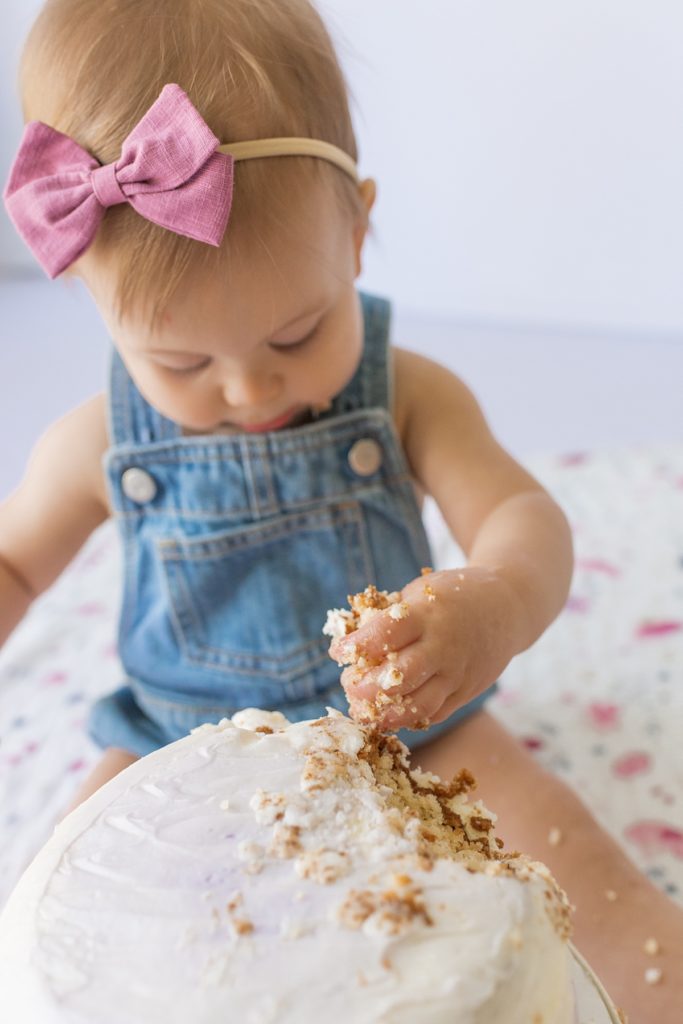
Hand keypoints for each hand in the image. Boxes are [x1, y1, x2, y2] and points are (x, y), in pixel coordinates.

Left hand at [328, 568, 520, 731]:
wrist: (507, 606)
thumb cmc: (451, 597)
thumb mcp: (420, 593)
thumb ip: (390, 618)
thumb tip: (350, 647)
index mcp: (426, 614)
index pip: (384, 635)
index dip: (356, 647)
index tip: (338, 651)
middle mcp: (443, 647)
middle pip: (400, 678)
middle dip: (366, 688)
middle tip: (349, 684)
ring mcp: (457, 673)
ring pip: (418, 705)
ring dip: (385, 713)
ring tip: (365, 710)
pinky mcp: (466, 692)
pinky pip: (434, 713)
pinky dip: (408, 717)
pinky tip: (391, 711)